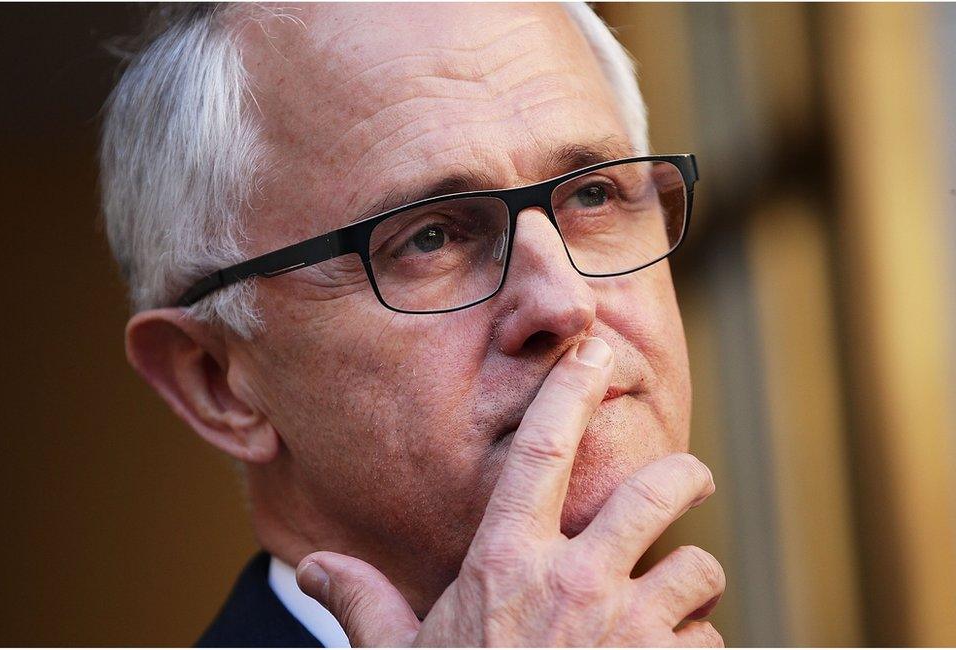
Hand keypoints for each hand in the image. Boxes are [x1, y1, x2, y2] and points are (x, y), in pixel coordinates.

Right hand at [296, 337, 724, 646]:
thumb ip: (363, 603)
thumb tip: (313, 565)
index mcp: (505, 564)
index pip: (540, 449)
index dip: (570, 390)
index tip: (596, 352)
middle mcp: (573, 584)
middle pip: (655, 491)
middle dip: (684, 474)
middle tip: (692, 477)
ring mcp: (628, 631)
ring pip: (697, 569)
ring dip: (690, 582)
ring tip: (671, 601)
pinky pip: (707, 640)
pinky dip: (693, 646)